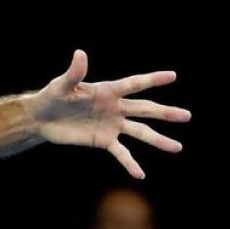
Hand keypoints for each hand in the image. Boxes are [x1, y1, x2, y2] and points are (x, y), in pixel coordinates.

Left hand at [28, 49, 191, 178]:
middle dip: (165, 113)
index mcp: (107, 91)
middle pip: (145, 110)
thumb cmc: (52, 97)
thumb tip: (80, 53)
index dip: (152, 79)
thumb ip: (74, 73)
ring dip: (158, 140)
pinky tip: (141, 175)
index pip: (134, 84)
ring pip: (140, 132)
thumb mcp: (62, 85)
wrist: (42, 119)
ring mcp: (112, 125)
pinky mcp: (103, 140)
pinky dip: (130, 163)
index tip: (172, 76)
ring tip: (178, 147)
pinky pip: (121, 152)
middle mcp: (115, 107)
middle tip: (187, 116)